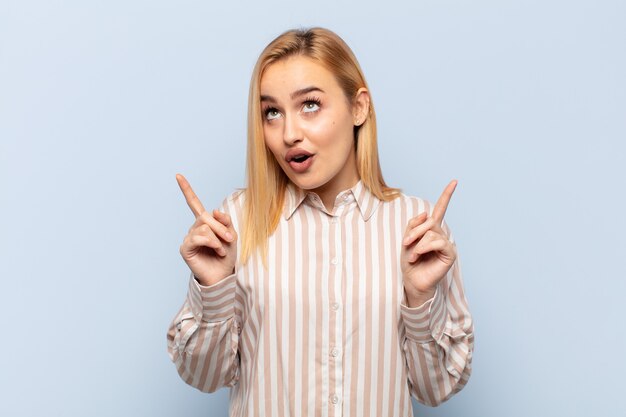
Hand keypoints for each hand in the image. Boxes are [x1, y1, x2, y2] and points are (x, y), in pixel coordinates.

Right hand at [176, 173, 237, 285]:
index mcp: (204, 223)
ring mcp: (188, 237)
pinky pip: (198, 237)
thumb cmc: (227, 256)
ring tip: (222, 248)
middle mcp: (194, 228)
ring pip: (203, 227)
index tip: (178, 175)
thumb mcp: (231, 235)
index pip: (194, 204)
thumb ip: (225, 221)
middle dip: (221, 227)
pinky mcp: (185, 247)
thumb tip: (214, 210)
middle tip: (230, 239)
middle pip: (205, 217)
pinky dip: (212, 243)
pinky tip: (217, 250)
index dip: (186, 189)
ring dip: (218, 237)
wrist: (223, 275)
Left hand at [401, 180, 457, 306]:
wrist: (411, 280)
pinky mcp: (449, 254)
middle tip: (405, 243)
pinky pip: (437, 242)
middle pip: (430, 221)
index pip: (440, 210)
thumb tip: (427, 213)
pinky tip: (418, 256)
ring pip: (432, 232)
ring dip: (417, 242)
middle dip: (415, 231)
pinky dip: (424, 247)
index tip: (454, 182)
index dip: (446, 195)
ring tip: (412, 254)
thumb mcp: (407, 239)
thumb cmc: (409, 262)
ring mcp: (446, 244)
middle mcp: (441, 235)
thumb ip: (415, 225)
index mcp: (431, 230)